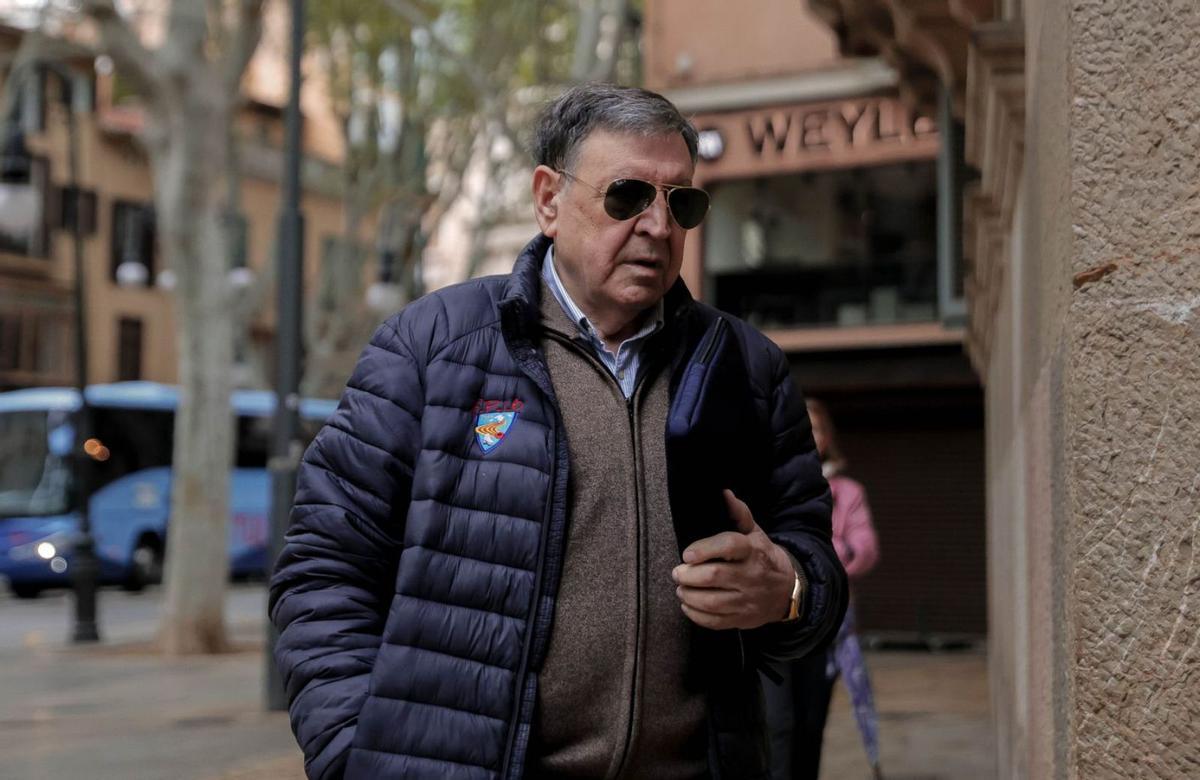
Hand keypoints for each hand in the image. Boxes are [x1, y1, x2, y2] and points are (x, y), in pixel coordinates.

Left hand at [671, 489, 796, 629]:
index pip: (729, 546)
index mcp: (753, 551)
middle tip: (677, 572)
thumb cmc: (763, 557)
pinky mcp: (742, 619)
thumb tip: (724, 494)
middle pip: (714, 576)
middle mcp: (751, 576)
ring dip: (689, 595)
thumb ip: (739, 514)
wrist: (787, 590)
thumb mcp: (755, 533)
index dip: (704, 549)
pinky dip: (695, 615)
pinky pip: (714, 622)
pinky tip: (688, 605)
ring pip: (711, 602)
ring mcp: (747, 600)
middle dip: (688, 575)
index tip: (687, 553)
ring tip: (681, 588)